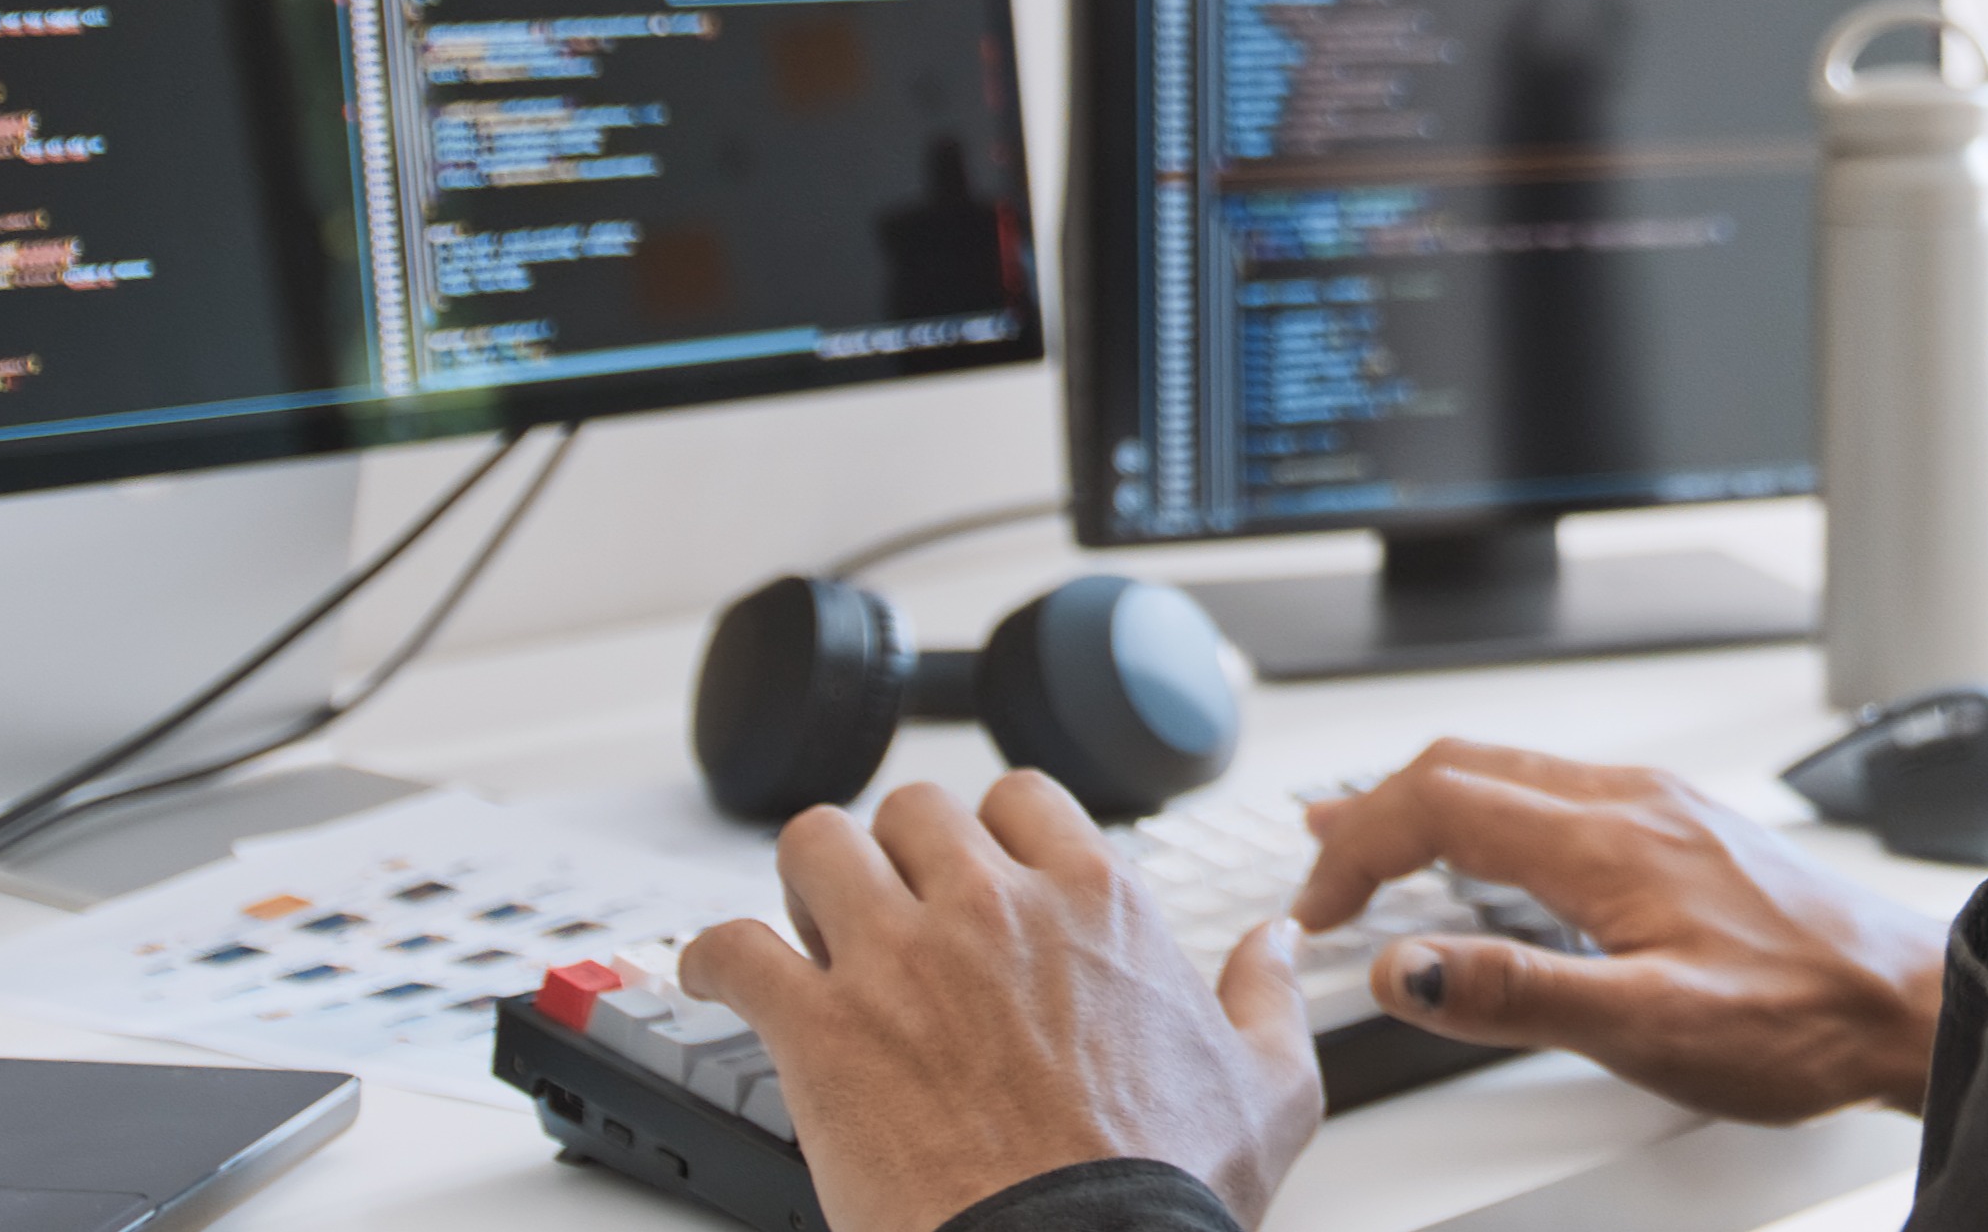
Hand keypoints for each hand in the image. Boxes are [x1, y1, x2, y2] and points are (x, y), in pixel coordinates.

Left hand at [681, 772, 1320, 1231]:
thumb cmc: (1163, 1190)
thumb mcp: (1268, 1087)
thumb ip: (1267, 998)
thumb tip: (1276, 942)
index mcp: (1095, 902)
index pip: (1020, 797)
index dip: (990, 835)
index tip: (978, 875)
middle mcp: (991, 905)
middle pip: (911, 810)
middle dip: (895, 856)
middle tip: (890, 913)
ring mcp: (897, 958)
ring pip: (815, 844)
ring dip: (807, 885)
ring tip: (807, 930)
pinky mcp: (820, 1025)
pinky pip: (732, 945)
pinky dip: (712, 957)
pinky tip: (718, 978)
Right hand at [1293, 742, 1947, 1123]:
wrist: (1909, 1005)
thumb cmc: (1802, 1021)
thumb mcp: (1648, 1029)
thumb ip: (1516, 996)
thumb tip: (1404, 971)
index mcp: (1608, 841)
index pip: (1440, 802)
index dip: (1357, 846)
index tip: (1319, 908)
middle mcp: (1633, 802)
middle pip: (1466, 766)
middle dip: (1375, 810)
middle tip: (1321, 868)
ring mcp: (1663, 806)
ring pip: (1513, 771)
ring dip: (1429, 801)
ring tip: (1375, 840)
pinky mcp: (1687, 826)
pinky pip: (1558, 789)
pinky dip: (1491, 809)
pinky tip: (1493, 850)